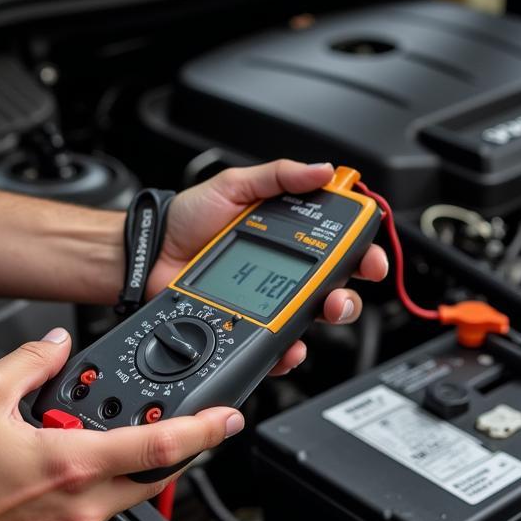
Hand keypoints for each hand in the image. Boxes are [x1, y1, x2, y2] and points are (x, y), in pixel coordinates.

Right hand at [0, 329, 242, 520]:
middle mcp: (78, 507)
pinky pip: (95, 511)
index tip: (230, 419)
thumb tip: (55, 344)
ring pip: (125, 494)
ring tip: (107, 432)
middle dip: (175, 447)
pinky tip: (69, 460)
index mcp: (70, 465)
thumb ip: (31, 361)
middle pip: (152, 475)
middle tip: (181, 419)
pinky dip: (98, 482)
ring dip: (130, 463)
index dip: (204, 431)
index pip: (158, 448)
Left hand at [146, 160, 387, 375]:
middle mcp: (284, 267)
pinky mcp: (249, 325)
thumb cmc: (187, 218)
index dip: (362, 252)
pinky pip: (278, 344)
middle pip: (335, 286)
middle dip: (349, 294)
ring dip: (327, 319)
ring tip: (322, 314)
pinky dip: (288, 350)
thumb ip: (279, 177)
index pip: (338, 244)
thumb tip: (323, 170)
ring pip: (313, 318)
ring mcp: (268, 300)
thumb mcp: (235, 185)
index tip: (370, 258)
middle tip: (342, 293)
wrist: (150, 253)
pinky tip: (288, 344)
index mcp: (287, 233)